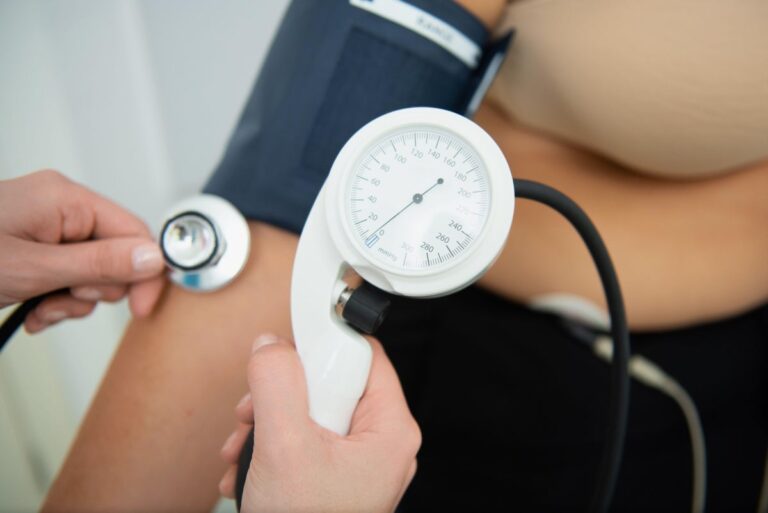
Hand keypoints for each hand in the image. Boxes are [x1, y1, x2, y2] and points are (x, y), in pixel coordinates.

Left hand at [0, 170, 165, 331]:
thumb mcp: (32, 268)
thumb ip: (98, 263)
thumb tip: (153, 258)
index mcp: (65, 200)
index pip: (133, 233)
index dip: (144, 273)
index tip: (140, 307)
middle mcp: (61, 208)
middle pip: (115, 255)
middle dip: (93, 290)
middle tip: (59, 300)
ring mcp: (47, 227)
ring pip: (92, 272)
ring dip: (70, 301)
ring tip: (39, 310)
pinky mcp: (36, 246)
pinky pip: (68, 275)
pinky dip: (54, 300)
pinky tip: (32, 310)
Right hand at [219, 334, 420, 512]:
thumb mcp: (284, 447)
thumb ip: (277, 385)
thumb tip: (271, 345)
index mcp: (390, 430)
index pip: (365, 356)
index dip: (324, 346)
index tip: (289, 344)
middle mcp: (379, 442)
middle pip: (330, 382)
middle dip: (281, 395)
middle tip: (253, 411)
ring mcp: (357, 462)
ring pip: (310, 411)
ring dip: (267, 422)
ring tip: (244, 447)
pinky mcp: (335, 476)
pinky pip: (304, 439)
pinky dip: (272, 446)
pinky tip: (249, 465)